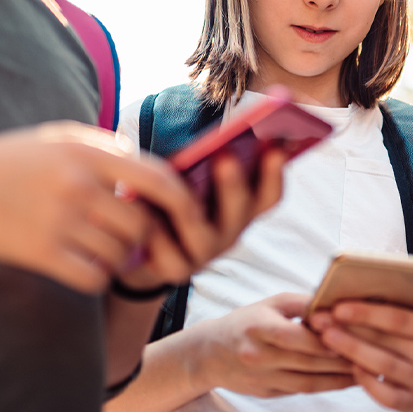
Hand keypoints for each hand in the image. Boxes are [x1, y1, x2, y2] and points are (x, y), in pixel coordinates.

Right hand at [0, 121, 284, 294]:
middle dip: (144, 237)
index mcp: (86, 152)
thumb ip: (106, 148)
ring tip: (99, 248)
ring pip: (118, 253)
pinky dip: (96, 277)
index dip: (182, 200)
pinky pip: (92, 277)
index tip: (192, 214)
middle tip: (132, 238)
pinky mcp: (41, 253)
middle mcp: (76, 185)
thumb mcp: (58, 138)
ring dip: (118, 258)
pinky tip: (82, 265)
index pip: (157, 177)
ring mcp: (58, 220)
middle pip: (141, 224)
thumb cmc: (10, 161)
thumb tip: (148, 163)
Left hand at [116, 143, 286, 290]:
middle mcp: (230, 232)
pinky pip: (166, 249)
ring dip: (191, 209)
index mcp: (242, 208)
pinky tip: (137, 203)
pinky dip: (153, 227)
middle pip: (241, 211)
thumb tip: (216, 141)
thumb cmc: (169, 198)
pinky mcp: (176, 271)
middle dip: (233, 184)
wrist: (140, 248)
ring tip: (173, 185)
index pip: (269, 195)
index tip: (276, 146)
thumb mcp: (190, 177)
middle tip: (225, 157)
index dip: (275, 173)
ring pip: (204, 234)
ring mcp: (205, 254)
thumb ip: (206, 163)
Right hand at [192, 293, 354, 396]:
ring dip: (338, 379)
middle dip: (341, 360)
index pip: (299, 337)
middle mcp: (259, 356)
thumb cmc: (245, 323)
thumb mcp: (270, 304)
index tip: (354, 335)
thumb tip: (335, 305)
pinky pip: (301, 391)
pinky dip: (324, 386)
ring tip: (363, 371)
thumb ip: (303, 303)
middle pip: (308, 362)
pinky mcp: (267, 394)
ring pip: (308, 382)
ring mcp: (262, 378)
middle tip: (370, 354)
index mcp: (259, 328)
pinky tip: (343, 380)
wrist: (209, 353)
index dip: (327, 338)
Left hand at [308, 286, 412, 411]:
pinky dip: (366, 382)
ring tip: (326, 338)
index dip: (367, 312)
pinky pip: (386, 395)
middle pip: (386, 340)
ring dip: (351, 350)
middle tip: (320, 320)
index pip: (399, 317)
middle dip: (350, 328)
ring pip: (384, 365)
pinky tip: (350, 368)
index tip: (337, 305)